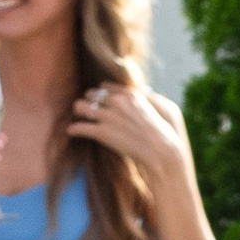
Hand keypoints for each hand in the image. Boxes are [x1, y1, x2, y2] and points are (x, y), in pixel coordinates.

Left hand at [68, 81, 192, 192]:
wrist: (162, 152)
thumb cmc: (168, 133)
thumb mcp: (165, 107)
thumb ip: (151, 99)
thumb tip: (144, 94)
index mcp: (130, 95)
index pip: (107, 87)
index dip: (101, 93)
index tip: (99, 97)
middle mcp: (117, 102)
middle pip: (92, 95)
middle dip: (89, 101)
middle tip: (87, 109)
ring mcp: (108, 117)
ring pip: (80, 107)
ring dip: (79, 111)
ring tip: (78, 117)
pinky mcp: (102, 133)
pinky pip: (79, 127)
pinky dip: (74, 129)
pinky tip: (72, 131)